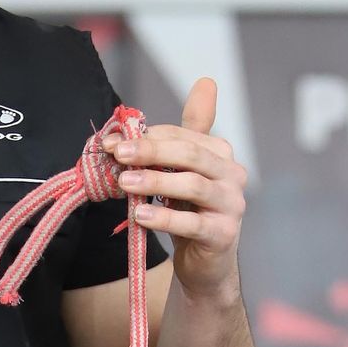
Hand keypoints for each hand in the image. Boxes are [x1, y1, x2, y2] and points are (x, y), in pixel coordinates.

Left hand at [111, 76, 246, 301]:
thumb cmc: (191, 212)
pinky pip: (192, 223)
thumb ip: (188, 132)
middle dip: (151, 152)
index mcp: (221, 155)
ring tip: (124, 184)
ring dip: (154, 182)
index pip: (184, 137)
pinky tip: (140, 215)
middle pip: (190, 156)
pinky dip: (164, 218)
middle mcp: (233, 176)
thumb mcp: (187, 170)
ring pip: (192, 186)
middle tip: (118, 154)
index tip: (114, 142)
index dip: (149, 137)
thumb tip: (206, 81)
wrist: (205, 264)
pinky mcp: (223, 235)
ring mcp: (232, 206)